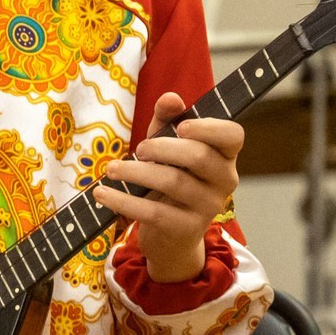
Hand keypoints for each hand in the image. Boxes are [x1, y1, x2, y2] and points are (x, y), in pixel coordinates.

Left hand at [95, 92, 245, 281]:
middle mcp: (224, 181)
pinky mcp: (186, 229)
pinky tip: (102, 193)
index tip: (182, 126)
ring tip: (112, 169)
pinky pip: (155, 212)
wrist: (171, 237)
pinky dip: (124, 200)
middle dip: (163, 148)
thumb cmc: (171, 180)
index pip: (233, 136)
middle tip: (139, 149)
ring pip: (174, 183)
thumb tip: (170, 98)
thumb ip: (168, 121)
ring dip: (137, 172)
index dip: (210, 128)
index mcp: (225, 156)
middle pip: (199, 157)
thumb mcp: (167, 146)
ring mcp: (208, 207)